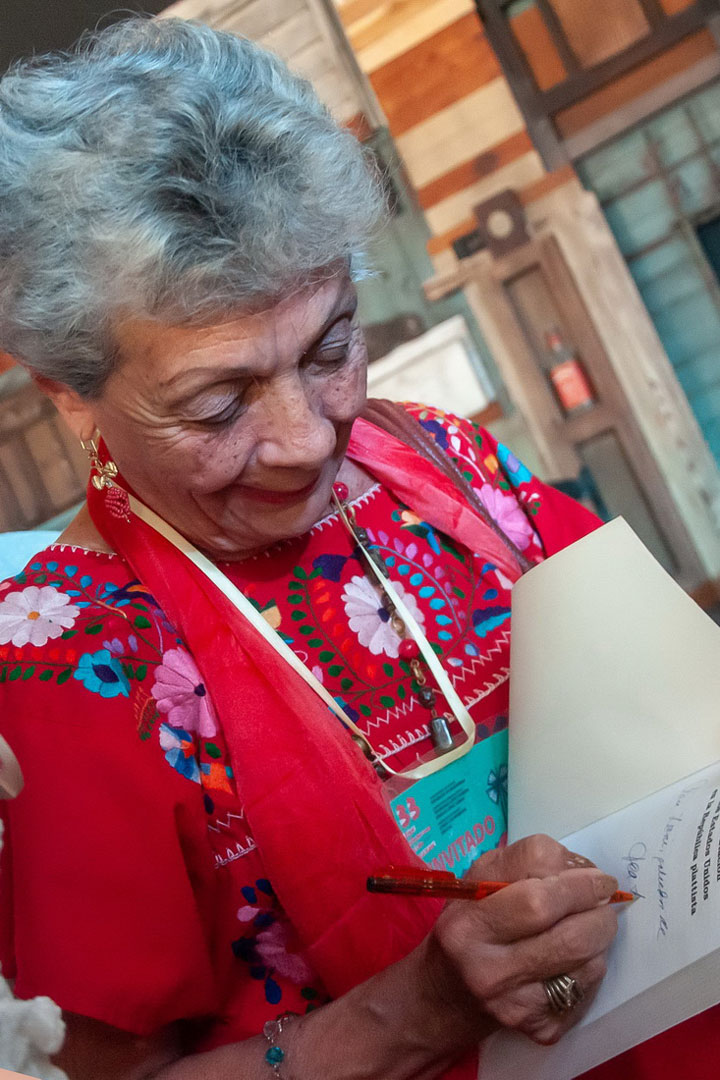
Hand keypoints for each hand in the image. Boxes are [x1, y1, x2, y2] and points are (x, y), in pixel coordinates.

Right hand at [425, 835, 618, 1045]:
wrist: (446, 995)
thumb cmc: (468, 925)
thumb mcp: (479, 880)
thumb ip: (524, 862)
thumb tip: (584, 870)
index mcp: (469, 926)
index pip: (539, 900)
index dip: (579, 884)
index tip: (598, 877)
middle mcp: (490, 972)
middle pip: (572, 937)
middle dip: (600, 911)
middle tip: (604, 898)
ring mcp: (517, 1007)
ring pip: (588, 965)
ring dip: (600, 938)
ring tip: (588, 924)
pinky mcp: (541, 1030)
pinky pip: (588, 992)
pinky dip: (591, 968)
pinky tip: (574, 958)